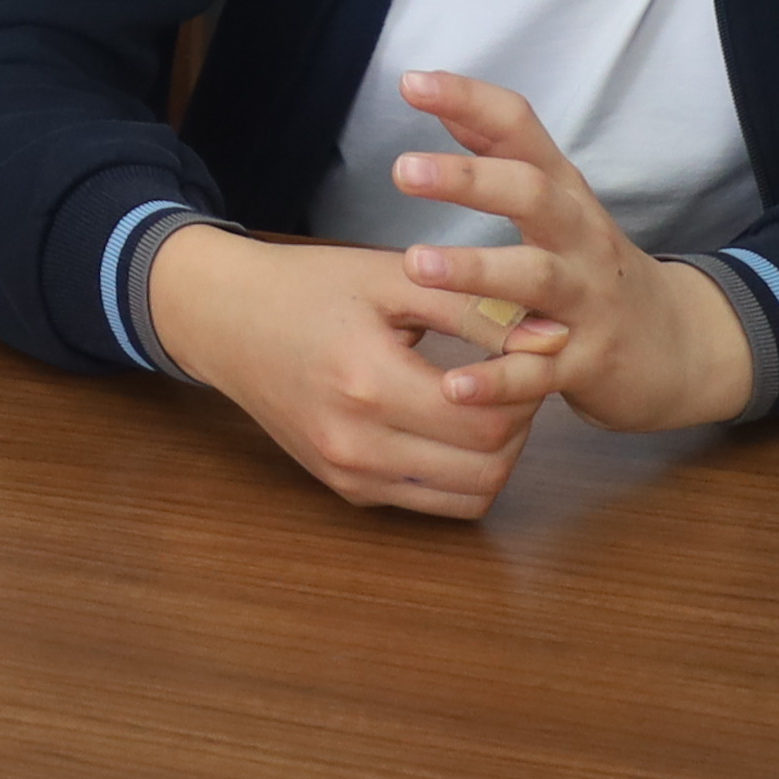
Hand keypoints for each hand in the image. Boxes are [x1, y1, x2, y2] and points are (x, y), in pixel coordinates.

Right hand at [141, 225, 570, 521]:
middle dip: (519, 423)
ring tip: (486, 400)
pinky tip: (452, 423)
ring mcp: (350, 475)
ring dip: (497, 455)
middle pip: (487, 467)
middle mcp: (357, 444)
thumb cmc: (309, 287)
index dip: (525, 390)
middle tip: (515, 377)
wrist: (227, 322)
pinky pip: (432, 501)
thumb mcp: (392, 277)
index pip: (486, 418)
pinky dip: (461, 472)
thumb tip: (552, 337)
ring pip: (468, 498)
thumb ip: (475, 307)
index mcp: (369, 382)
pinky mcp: (347, 490)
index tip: (525, 351)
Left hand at [371, 68, 755, 432]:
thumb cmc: (595, 267)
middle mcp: (581, 239)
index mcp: (566, 194)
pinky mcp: (590, 363)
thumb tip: (431, 87)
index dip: (470, 100)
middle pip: (533, 195)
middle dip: (470, 179)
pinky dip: (499, 379)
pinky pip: (540, 372)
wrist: (683, 348)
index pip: (522, 131)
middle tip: (404, 170)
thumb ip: (496, 148)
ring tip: (418, 264)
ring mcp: (589, 301)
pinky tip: (454, 384)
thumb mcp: (559, 202)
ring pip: (536, 278)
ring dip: (476, 269)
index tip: (411, 81)